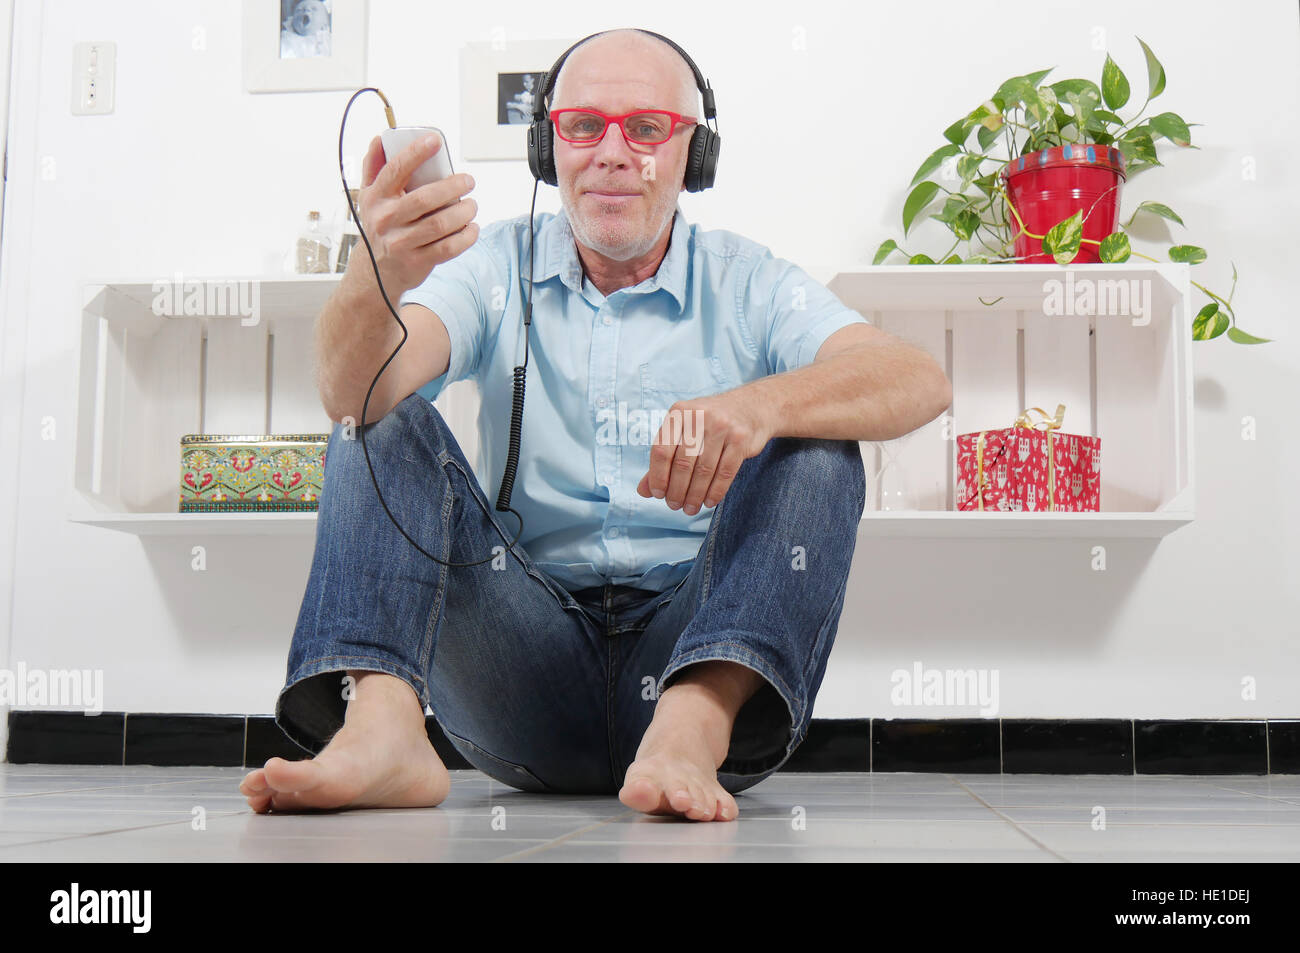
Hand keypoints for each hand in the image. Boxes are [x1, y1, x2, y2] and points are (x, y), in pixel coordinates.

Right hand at [353, 134, 477, 293]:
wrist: (375, 272)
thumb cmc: (380, 227)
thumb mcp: (370, 196)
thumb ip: (374, 167)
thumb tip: (379, 140)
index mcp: (376, 198)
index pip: (395, 170)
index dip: (415, 153)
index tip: (435, 140)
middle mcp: (386, 220)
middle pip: (424, 199)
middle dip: (452, 187)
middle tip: (468, 181)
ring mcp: (401, 243)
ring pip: (439, 224)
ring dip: (463, 212)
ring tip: (472, 205)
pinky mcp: (417, 261)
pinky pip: (447, 248)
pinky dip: (465, 237)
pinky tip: (471, 228)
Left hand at [636, 391, 772, 514]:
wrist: (751, 406)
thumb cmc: (709, 424)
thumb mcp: (684, 432)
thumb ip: (663, 459)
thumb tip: (644, 491)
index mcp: (679, 412)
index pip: (661, 450)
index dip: (658, 476)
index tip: (658, 495)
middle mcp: (698, 416)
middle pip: (682, 463)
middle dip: (677, 491)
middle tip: (675, 506)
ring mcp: (722, 426)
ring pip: (704, 471)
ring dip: (695, 495)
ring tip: (690, 508)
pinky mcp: (741, 439)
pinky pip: (725, 472)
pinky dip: (715, 491)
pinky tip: (709, 502)